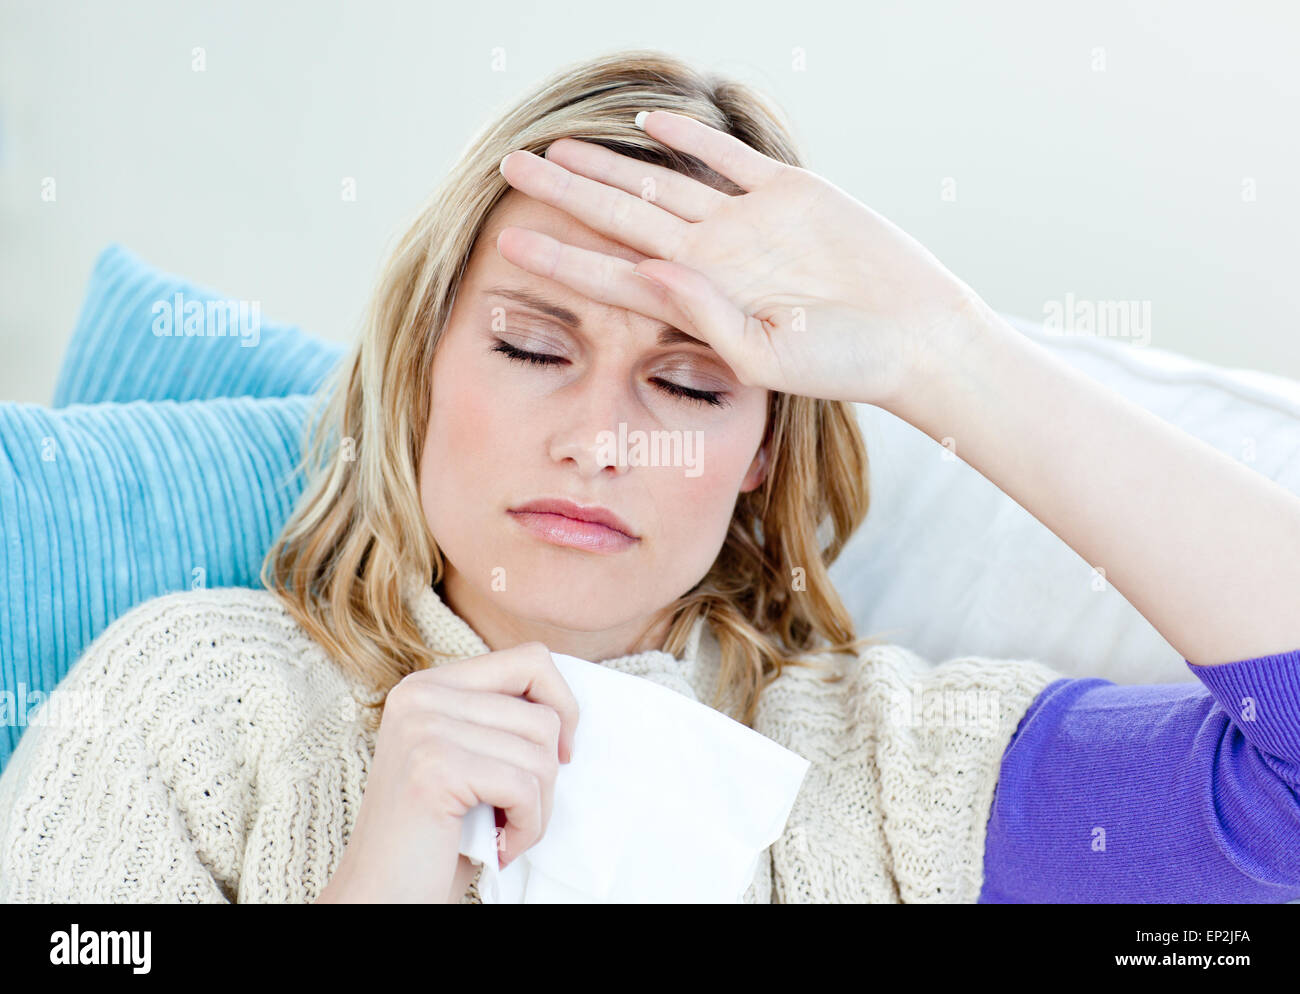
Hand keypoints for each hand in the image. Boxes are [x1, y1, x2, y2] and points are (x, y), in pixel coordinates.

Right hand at [313, 642, 578, 903]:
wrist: (382, 897)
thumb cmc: (437, 837)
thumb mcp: (468, 758)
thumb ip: (501, 720)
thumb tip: (569, 706)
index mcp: (429, 684)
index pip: (531, 660)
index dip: (562, 706)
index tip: (558, 755)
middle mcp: (420, 694)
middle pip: (542, 714)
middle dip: (548, 775)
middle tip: (518, 813)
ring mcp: (424, 727)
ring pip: (540, 751)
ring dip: (537, 808)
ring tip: (504, 833)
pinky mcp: (434, 767)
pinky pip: (524, 787)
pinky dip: (526, 827)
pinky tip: (499, 847)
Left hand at [496, 109, 988, 408]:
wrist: (915, 335)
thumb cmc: (845, 364)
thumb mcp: (768, 353)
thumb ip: (705, 316)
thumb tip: (646, 269)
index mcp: (699, 302)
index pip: (612, 276)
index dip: (560, 260)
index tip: (508, 244)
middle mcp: (711, 259)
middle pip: (621, 218)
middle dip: (566, 194)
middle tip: (511, 168)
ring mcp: (746, 223)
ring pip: (662, 182)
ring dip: (611, 164)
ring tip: (559, 146)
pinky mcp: (789, 192)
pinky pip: (728, 158)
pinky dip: (690, 138)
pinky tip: (649, 121)